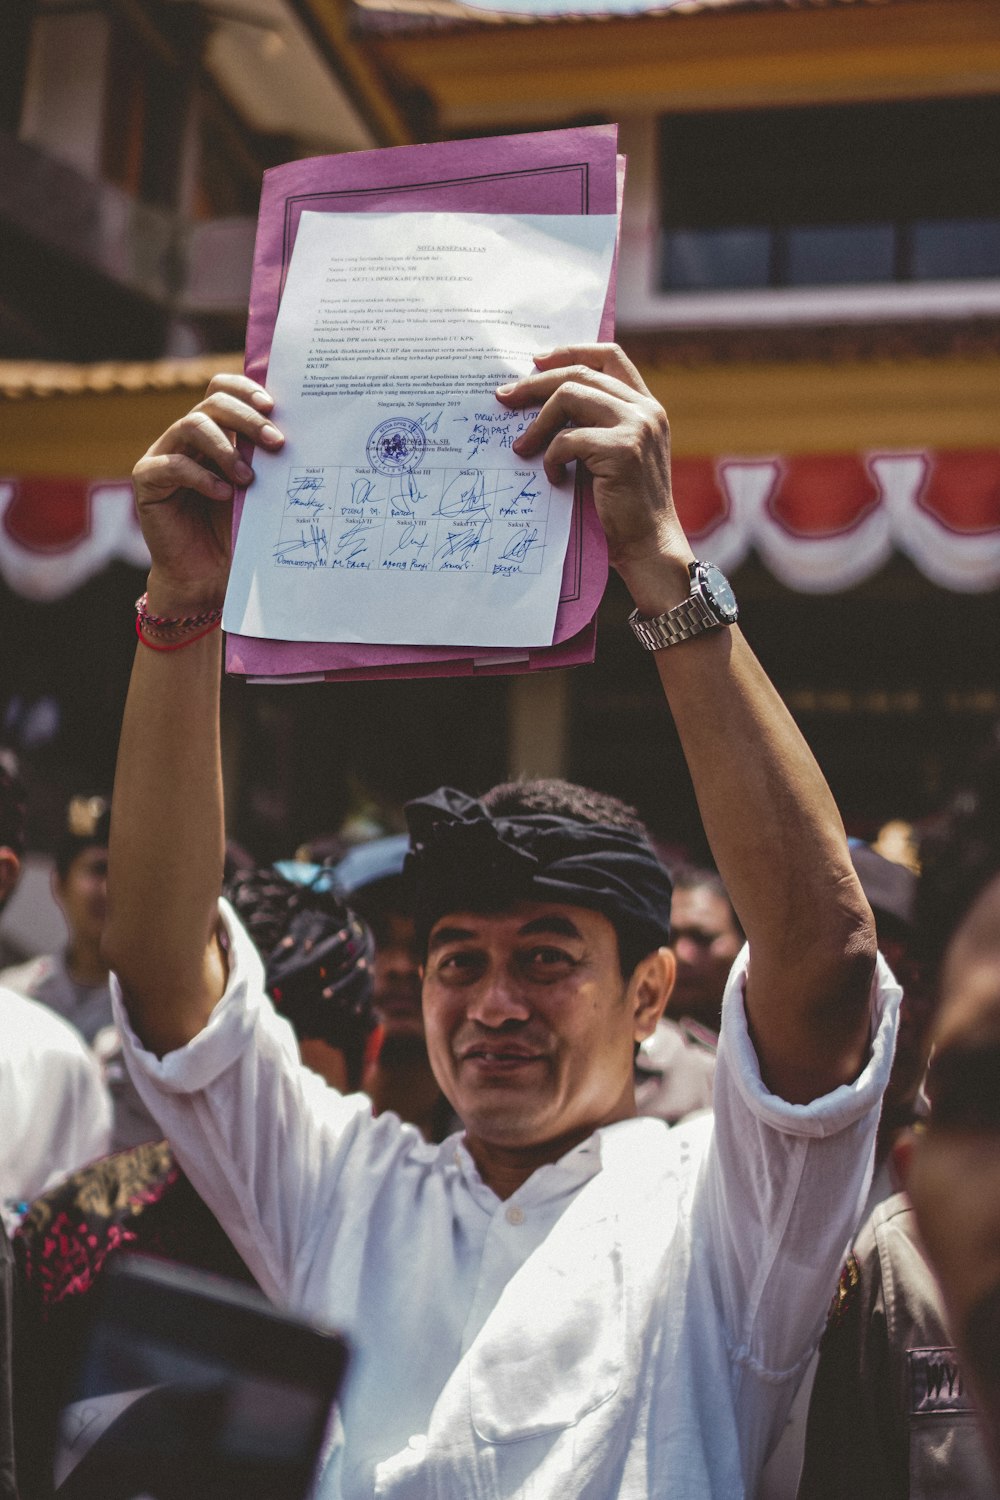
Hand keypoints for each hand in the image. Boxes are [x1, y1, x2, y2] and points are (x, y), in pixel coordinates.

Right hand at [132, 374, 284, 610]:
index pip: (222, 390)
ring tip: (248, 479)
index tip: (274, 407)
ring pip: (192, 425)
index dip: (245, 390)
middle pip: (212, 403)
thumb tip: (293, 433)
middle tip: (276, 443)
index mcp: (215, 433)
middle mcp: (187, 439)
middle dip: (248, 419)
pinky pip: (172, 465)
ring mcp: (164, 455)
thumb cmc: (236, 533)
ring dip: (226, 449)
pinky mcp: (147, 480)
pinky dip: (202, 477)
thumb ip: (264, 460)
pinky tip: (223, 495)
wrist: (208, 576)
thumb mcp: (257, 491)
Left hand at [496, 345, 693, 606]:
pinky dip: (551, 458)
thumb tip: (544, 403)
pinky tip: (554, 478)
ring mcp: (637, 427)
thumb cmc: (625, 507)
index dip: (570, 351)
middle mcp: (645, 410)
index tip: (537, 361)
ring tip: (522, 448)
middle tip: (504, 398)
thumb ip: (598, 424)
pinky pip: (567, 440)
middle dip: (535, 384)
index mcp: (646, 405)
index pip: (609, 356)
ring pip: (569, 396)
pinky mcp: (622, 450)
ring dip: (537, 423)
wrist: (649, 544)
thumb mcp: (617, 454)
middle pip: (579, 374)